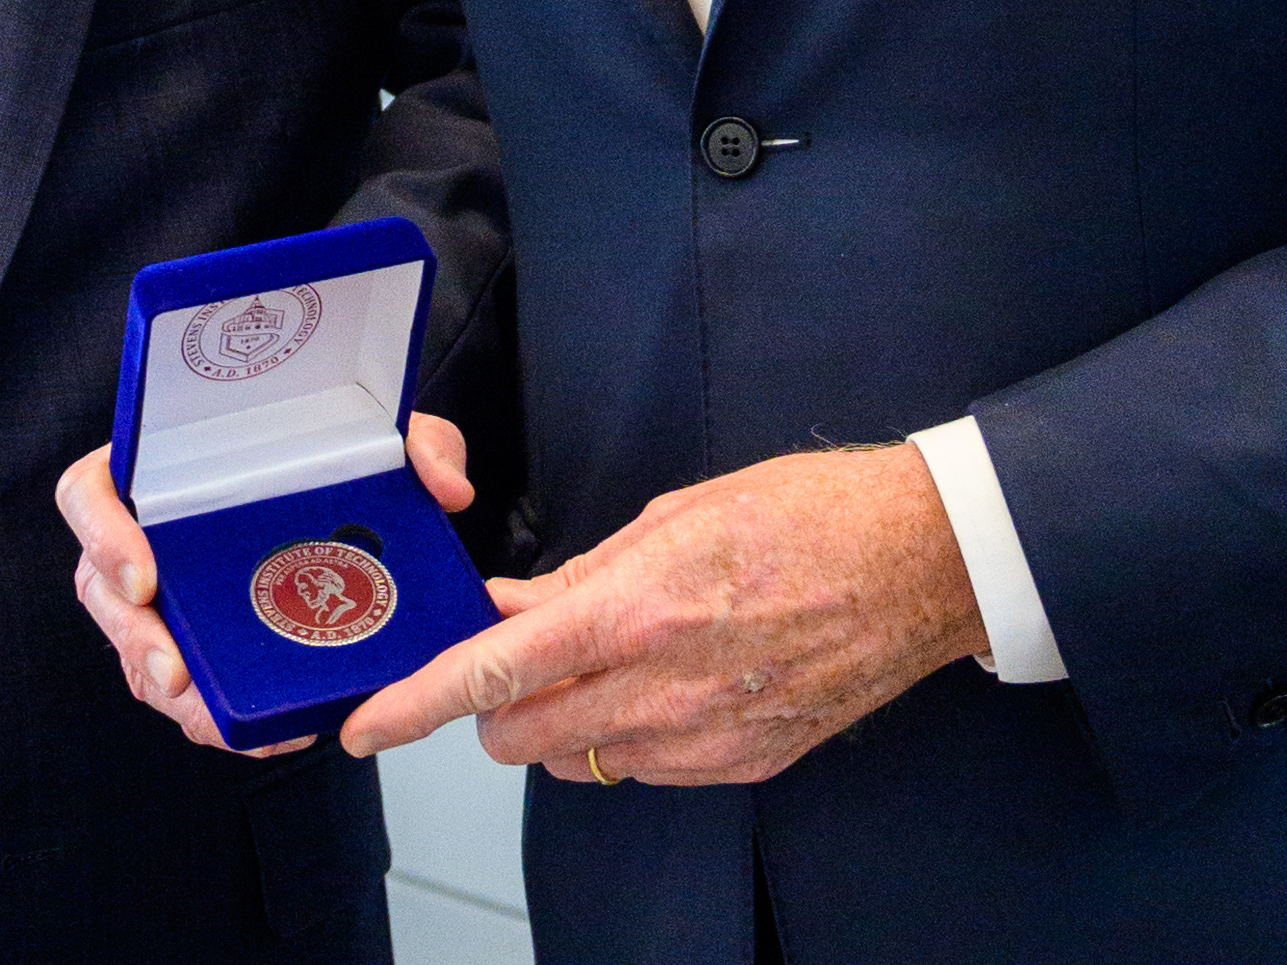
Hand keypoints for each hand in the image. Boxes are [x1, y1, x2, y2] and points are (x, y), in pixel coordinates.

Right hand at [59, 412, 475, 755]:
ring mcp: (167, 591)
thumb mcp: (380, 432)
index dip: (101, 532)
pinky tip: (262, 732)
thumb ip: (420, 440)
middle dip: (135, 642)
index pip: (88, 492)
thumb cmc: (334, 453)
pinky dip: (214, 715)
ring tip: (220, 723)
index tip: (144, 573)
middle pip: (102, 591)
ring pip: (138, 652)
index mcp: (162, 469)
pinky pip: (183, 687)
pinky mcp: (195, 640)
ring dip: (172, 694)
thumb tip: (444, 486)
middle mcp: (151, 531)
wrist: (348, 497)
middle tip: (178, 676)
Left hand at [339, 441, 983, 785]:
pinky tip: (662, 682)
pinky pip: (645, 771)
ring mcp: (705, 741)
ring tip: (605, 658)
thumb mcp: (681, 514)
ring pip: (578, 760)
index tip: (367, 725)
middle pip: (521, 733)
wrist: (919, 566)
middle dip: (494, 705)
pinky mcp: (742, 767)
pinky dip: (626, 736)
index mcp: (638, 610)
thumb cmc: (809, 515)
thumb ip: (587, 571)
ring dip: (561, 721)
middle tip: (515, 655)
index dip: (418, 703)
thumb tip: (516, 606)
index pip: (496, 673)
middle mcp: (663, 690)